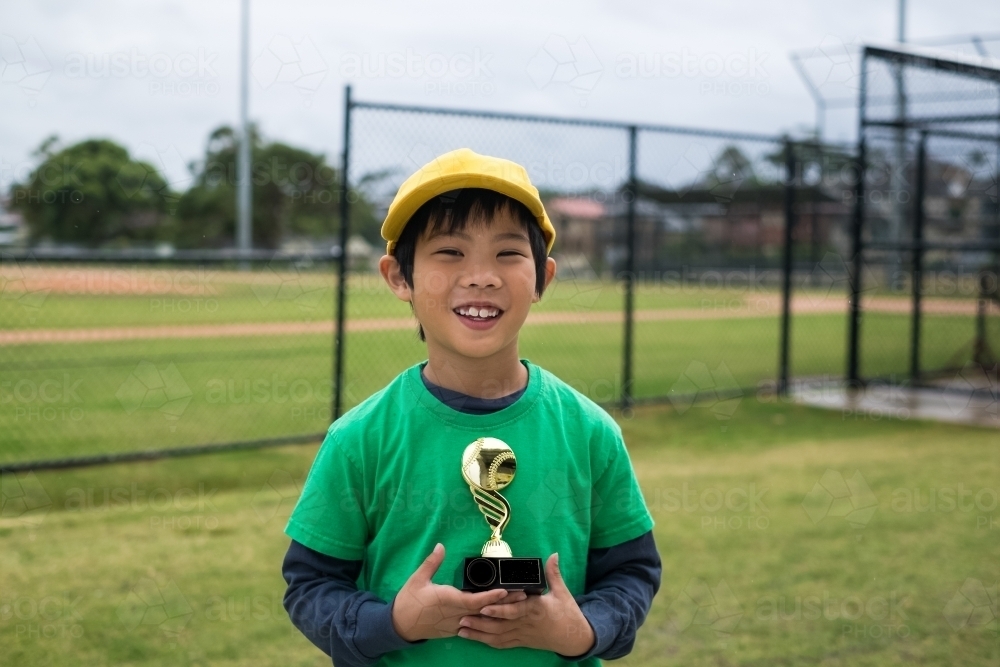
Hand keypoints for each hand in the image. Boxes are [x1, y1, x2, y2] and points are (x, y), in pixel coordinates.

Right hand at [391, 543, 526, 641]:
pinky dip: (487, 621)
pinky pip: (474, 625)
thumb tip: (440, 546)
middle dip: (504, 604)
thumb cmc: (409, 601)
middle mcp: (455, 614)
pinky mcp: (454, 630)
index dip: (491, 596)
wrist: (400, 626)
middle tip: (522, 596)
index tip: (505, 590)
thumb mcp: (418, 578)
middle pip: (484, 610)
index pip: (474, 600)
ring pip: (482, 620)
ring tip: (517, 605)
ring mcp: (456, 624)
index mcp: (447, 600)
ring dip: (499, 613)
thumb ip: (431, 562)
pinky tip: (499, 616)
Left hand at [457, 553, 595, 655]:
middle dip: (480, 623)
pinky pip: (503, 643)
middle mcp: (526, 623)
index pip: (515, 610)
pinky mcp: (522, 641)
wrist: (574, 639)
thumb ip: (553, 573)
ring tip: (462, 629)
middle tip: (462, 618)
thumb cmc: (568, 614)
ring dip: (479, 634)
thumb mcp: (562, 592)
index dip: (500, 610)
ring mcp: (523, 634)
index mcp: (536, 609)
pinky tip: (474, 638)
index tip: (485, 607)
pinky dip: (488, 641)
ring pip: (498, 636)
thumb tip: (553, 555)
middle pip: (501, 625)